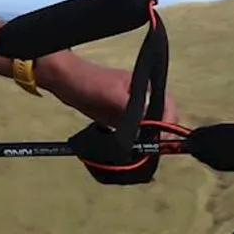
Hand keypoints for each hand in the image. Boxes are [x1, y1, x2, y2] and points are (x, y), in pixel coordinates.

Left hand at [37, 52, 186, 134]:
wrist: (65, 82)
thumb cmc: (88, 81)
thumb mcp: (112, 95)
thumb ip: (133, 111)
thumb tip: (149, 129)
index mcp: (145, 87)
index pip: (168, 106)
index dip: (169, 124)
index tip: (164, 139)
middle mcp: (142, 98)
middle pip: (160, 120)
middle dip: (159, 135)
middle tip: (152, 149)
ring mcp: (131, 109)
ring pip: (147, 129)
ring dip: (146, 140)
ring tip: (141, 151)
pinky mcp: (119, 118)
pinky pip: (132, 133)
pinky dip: (133, 142)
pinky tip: (129, 149)